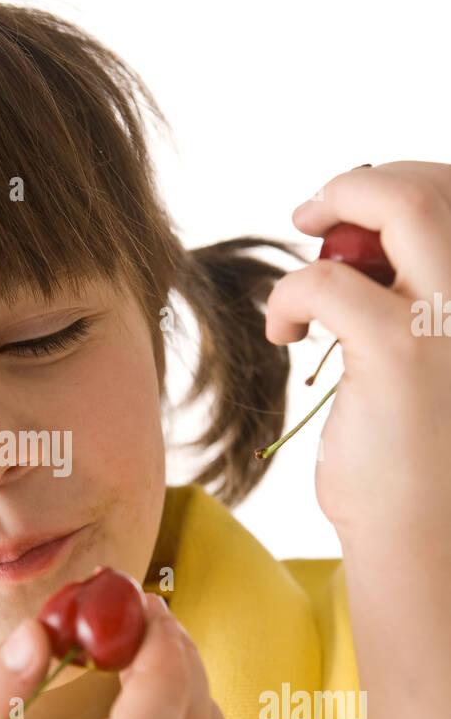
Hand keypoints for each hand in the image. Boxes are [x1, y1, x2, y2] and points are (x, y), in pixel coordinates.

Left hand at [265, 161, 450, 543]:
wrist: (430, 539)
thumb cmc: (425, 454)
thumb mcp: (435, 358)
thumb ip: (419, 297)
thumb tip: (359, 245)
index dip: (410, 185)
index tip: (359, 211)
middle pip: (440, 188)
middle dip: (369, 180)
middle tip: (316, 211)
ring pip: (403, 206)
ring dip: (339, 200)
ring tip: (303, 230)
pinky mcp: (401, 355)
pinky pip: (327, 283)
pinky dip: (288, 294)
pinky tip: (283, 332)